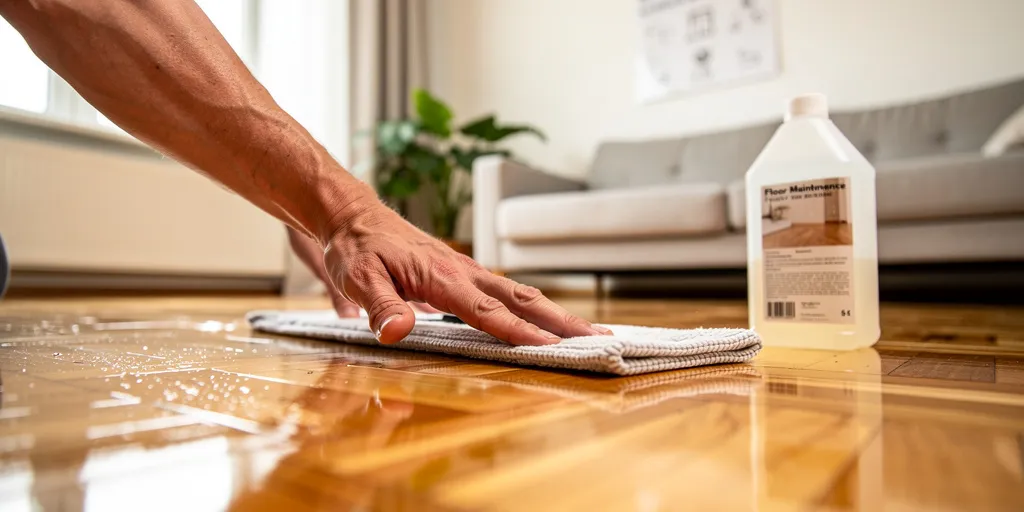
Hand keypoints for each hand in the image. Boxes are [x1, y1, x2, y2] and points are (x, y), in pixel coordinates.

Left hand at [322, 200, 612, 345]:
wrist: (354, 216)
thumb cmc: (357, 248)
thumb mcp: (358, 278)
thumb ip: (380, 306)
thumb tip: (397, 331)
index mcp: (443, 278)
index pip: (489, 312)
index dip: (521, 332)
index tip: (553, 347)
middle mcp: (464, 273)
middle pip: (522, 301)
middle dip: (561, 322)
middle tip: (599, 338)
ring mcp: (467, 273)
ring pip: (521, 295)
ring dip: (555, 314)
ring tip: (588, 332)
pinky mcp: (463, 274)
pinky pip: (506, 293)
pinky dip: (533, 307)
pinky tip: (544, 319)